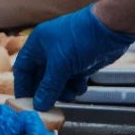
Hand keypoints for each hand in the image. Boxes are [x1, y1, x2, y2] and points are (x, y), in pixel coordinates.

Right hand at [13, 5, 134, 110]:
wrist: (111, 29)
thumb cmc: (80, 39)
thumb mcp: (60, 64)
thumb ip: (48, 86)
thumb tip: (38, 105)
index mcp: (37, 45)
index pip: (23, 69)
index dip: (23, 86)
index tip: (26, 103)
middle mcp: (49, 51)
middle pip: (40, 78)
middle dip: (46, 92)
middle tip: (49, 106)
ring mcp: (65, 58)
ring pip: (57, 82)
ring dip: (63, 91)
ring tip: (71, 94)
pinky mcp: (80, 63)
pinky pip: (72, 80)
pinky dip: (75, 86)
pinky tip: (81, 86)